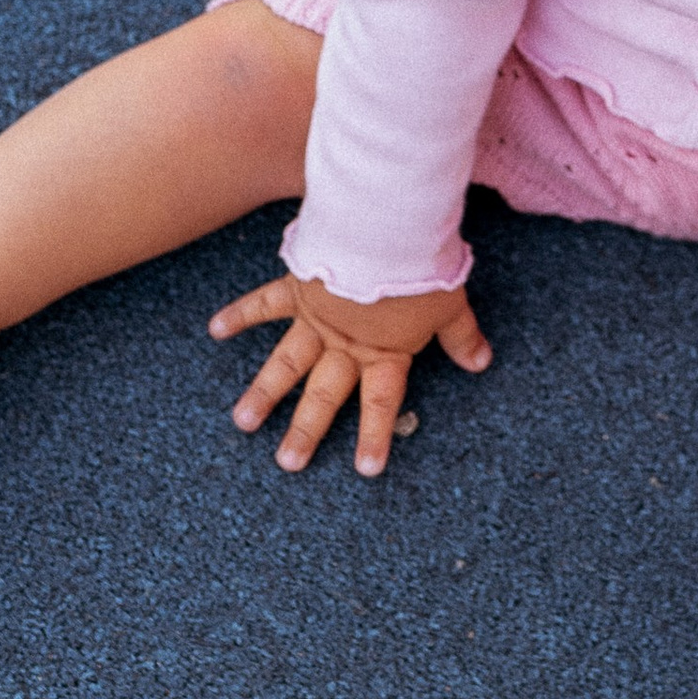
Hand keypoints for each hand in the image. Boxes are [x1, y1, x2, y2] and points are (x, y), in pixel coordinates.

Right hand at [210, 272, 489, 477]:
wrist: (388, 228)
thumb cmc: (422, 267)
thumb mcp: (451, 304)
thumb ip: (461, 337)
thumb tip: (482, 362)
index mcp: (382, 351)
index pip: (380, 401)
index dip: (373, 435)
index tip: (364, 470)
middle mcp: (344, 343)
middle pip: (323, 394)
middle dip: (305, 431)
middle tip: (287, 464)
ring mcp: (317, 318)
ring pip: (286, 363)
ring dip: (264, 393)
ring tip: (242, 422)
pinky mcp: (299, 289)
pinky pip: (265, 303)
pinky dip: (240, 314)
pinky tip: (215, 329)